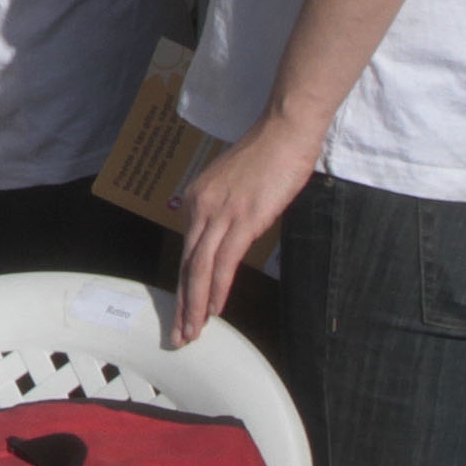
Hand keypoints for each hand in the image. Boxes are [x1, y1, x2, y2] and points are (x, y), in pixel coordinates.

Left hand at [172, 109, 325, 345]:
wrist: (285, 131)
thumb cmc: (270, 155)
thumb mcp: (237, 185)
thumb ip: (227, 210)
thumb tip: (230, 236)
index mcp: (197, 198)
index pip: (187, 251)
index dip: (184, 284)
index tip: (185, 309)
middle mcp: (199, 206)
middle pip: (186, 264)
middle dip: (182, 304)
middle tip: (179, 335)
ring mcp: (219, 213)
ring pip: (198, 269)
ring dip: (195, 305)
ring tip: (192, 333)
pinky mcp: (241, 220)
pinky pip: (223, 262)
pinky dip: (216, 289)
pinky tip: (214, 310)